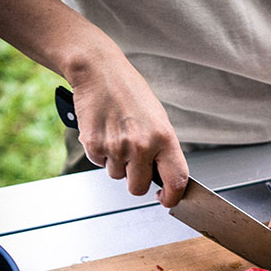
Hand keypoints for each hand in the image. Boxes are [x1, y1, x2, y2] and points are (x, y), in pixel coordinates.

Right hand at [70, 57, 188, 206]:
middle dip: (135, 181)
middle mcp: (142, 145)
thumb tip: (163, 176)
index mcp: (164, 137)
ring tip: (116, 135)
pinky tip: (103, 132)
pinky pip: (98, 163)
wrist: (99, 72)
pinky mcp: (94, 145)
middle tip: (132, 163)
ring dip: (116, 163)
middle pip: (138, 188)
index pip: (177, 180)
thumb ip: (162, 148)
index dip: (172, 197)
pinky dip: (100, 153)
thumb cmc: (130, 92)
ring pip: (116, 176)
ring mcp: (117, 147)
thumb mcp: (157, 118)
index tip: (166, 199)